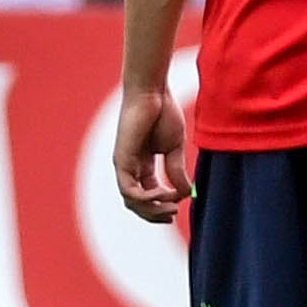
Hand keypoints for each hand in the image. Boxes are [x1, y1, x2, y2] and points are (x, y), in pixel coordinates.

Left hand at [111, 81, 193, 227]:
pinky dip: (146, 198)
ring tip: (171, 205)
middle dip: (155, 214)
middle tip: (172, 215)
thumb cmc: (163, 112)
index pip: (147, 195)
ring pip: (131, 201)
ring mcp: (123, 165)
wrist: (152, 92)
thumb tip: (185, 194)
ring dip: (152, 209)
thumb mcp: (174, 148)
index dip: (162, 204)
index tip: (179, 203)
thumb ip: (176, 170)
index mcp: (141, 165)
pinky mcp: (121, 161)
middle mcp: (130, 167)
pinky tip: (163, 194)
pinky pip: (129, 191)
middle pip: (137, 203)